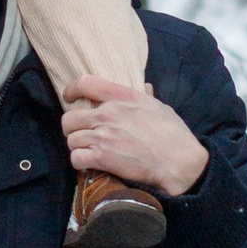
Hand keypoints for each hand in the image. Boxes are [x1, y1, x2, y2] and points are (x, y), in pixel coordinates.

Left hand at [59, 75, 207, 199]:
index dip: (71, 89)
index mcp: (121, 97)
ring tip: (89, 151)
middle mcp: (108, 114)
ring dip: (78, 147)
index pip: (85, 83)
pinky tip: (90, 164)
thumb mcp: (160, 107)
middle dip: (73, 127)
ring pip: (71, 140)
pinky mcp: (101, 158)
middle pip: (69, 118)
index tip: (69, 97)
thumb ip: (146, 96)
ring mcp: (102, 136)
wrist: (177, 162)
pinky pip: (76, 158)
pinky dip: (80, 162)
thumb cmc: (173, 134)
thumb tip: (145, 87)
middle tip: (82, 133)